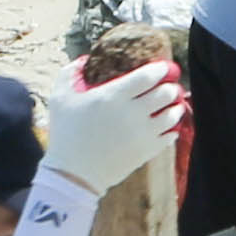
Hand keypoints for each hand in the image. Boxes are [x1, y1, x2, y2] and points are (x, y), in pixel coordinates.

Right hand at [44, 56, 183, 192]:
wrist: (73, 174)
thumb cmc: (65, 133)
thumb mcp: (60, 98)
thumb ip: (70, 74)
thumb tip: (84, 60)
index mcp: (114, 96)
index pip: (148, 76)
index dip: (160, 69)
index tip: (162, 68)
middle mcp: (133, 112)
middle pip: (166, 93)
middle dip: (170, 86)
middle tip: (168, 86)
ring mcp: (143, 133)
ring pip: (173, 114)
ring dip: (175, 106)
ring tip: (172, 105)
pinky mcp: (147, 151)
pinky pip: (171, 136)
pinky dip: (172, 129)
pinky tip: (167, 126)